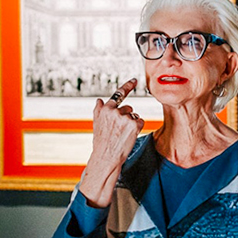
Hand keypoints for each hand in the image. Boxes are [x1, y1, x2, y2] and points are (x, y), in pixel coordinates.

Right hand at [78, 80, 141, 205]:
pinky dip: (137, 129)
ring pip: (135, 116)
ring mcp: (124, 117)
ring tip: (122, 135)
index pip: (118, 95)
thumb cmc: (101, 142)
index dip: (127, 86)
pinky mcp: (133, 124)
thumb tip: (100, 100)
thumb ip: (99, 111)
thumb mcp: (96, 124)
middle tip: (120, 131)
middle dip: (127, 117)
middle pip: (129, 108)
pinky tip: (129, 136)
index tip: (134, 80)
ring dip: (132, 124)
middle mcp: (114, 111)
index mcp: (105, 109)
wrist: (106, 157)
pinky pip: (140, 122)